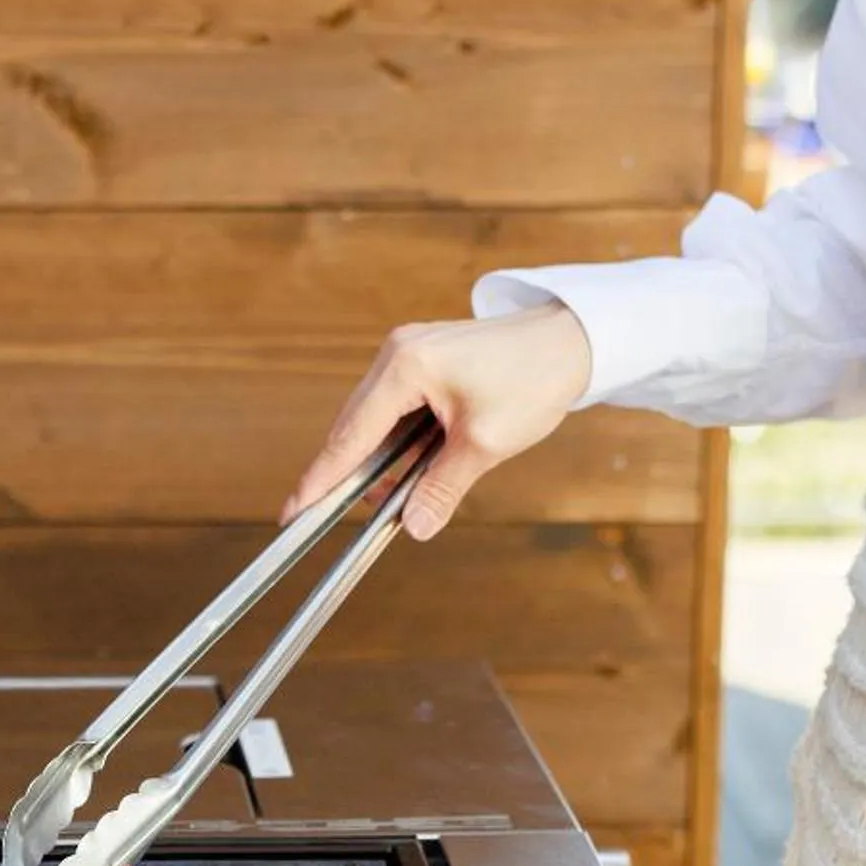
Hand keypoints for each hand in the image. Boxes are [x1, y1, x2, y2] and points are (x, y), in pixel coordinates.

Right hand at [281, 306, 591, 541]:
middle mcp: (397, 355)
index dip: (321, 480)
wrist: (572, 339)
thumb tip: (413, 526)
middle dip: (348, 475)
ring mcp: (407, 354)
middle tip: (333, 518)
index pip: (350, 436)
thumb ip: (442, 488)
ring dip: (377, 461)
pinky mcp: (422, 361)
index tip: (293, 512)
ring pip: (372, 421)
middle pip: (353, 428)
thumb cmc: (534, 377)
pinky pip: (393, 410)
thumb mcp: (486, 444)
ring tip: (390, 497)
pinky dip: (395, 443)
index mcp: (405, 367)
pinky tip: (409, 468)